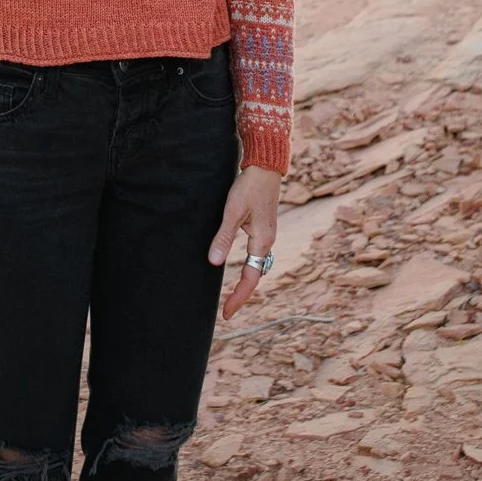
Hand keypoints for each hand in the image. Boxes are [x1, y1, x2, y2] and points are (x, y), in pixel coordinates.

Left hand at [208, 166, 280, 320]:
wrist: (265, 167)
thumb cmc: (249, 186)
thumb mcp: (233, 210)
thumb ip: (224, 236)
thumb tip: (215, 263)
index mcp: (262, 241)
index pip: (251, 279)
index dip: (238, 298)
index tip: (226, 313)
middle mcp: (267, 241)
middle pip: (256, 276)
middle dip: (242, 294)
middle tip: (226, 310)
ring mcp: (266, 235)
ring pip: (257, 266)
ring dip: (245, 282)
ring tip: (230, 296)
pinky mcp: (262, 228)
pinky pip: (256, 256)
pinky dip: (248, 268)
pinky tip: (238, 268)